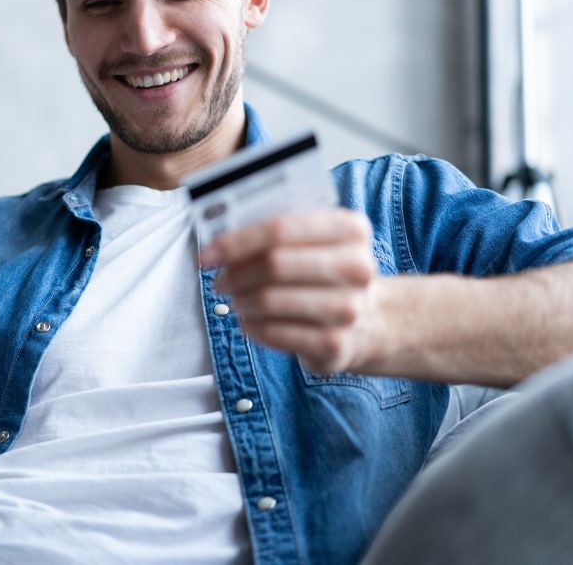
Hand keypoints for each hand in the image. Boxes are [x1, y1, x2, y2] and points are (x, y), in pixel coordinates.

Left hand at [198, 208, 379, 372]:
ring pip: (269, 300)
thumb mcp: (311, 242)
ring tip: (237, 300)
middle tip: (219, 281)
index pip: (281, 228)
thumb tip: (217, 243)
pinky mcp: (335, 344)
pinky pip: (273, 333)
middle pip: (274, 264)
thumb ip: (272, 233)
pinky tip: (251, 321)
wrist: (366, 321)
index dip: (236, 241)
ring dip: (241, 301)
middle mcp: (358, 267)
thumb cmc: (322, 272)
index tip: (206, 255)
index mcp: (351, 229)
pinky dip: (251, 326)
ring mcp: (349, 308)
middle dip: (235, 274)